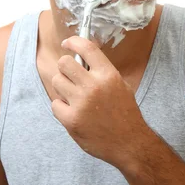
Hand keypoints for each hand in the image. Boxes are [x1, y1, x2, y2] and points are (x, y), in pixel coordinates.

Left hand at [51, 36, 149, 168]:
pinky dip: (62, 107)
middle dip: (65, 67)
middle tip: (70, 75)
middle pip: (64, 63)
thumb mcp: (121, 85)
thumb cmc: (125, 113)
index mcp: (108, 75)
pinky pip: (55, 104)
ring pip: (57, 81)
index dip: (74, 41)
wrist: (129, 143)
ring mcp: (81, 103)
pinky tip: (73, 112)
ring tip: (73, 96)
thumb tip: (83, 57)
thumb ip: (102, 71)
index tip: (67, 43)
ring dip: (62, 87)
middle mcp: (94, 86)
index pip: (87, 48)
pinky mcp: (71, 120)